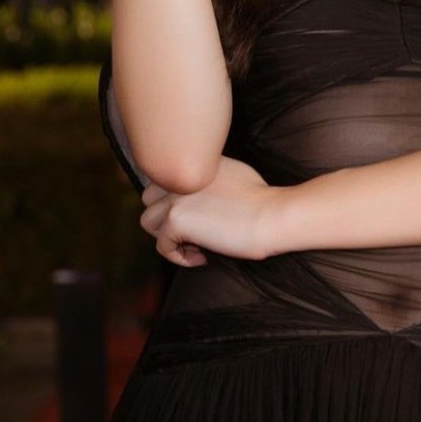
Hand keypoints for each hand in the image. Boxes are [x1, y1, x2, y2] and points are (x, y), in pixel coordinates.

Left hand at [139, 155, 279, 266]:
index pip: (164, 180)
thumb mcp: (234, 174)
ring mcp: (176, 197)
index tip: (196, 217)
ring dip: (169, 237)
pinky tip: (202, 258)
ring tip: (196, 246)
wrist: (271, 216)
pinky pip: (162, 246)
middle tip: (190, 232)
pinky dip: (179, 257)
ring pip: (149, 222)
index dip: (173, 202)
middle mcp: (181, 176)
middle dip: (164, 218)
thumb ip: (211, 179)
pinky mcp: (176, 220)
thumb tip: (199, 200)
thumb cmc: (264, 201)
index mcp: (196, 163)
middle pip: (149, 198)